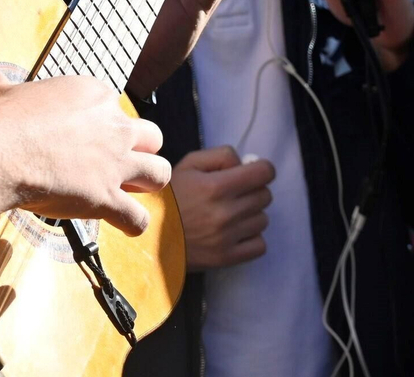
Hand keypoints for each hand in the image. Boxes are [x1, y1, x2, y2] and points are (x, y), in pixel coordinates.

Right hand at [0, 64, 169, 237]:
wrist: (2, 150)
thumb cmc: (2, 118)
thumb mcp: (2, 93)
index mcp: (92, 95)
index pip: (113, 106)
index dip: (102, 123)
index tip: (82, 134)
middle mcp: (113, 127)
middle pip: (152, 137)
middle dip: (140, 150)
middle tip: (117, 161)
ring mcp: (116, 164)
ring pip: (160, 173)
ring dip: (147, 183)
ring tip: (128, 190)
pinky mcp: (109, 198)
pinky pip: (138, 218)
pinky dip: (133, 224)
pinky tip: (122, 224)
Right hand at [170, 146, 273, 269]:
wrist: (148, 234)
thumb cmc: (169, 196)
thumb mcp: (188, 165)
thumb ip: (220, 156)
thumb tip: (247, 163)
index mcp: (215, 186)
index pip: (264, 173)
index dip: (262, 169)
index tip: (254, 172)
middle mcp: (225, 212)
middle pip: (265, 195)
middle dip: (253, 190)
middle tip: (234, 193)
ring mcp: (227, 237)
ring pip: (263, 220)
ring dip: (250, 215)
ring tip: (228, 214)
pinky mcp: (227, 257)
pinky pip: (260, 245)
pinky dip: (251, 238)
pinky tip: (233, 233)